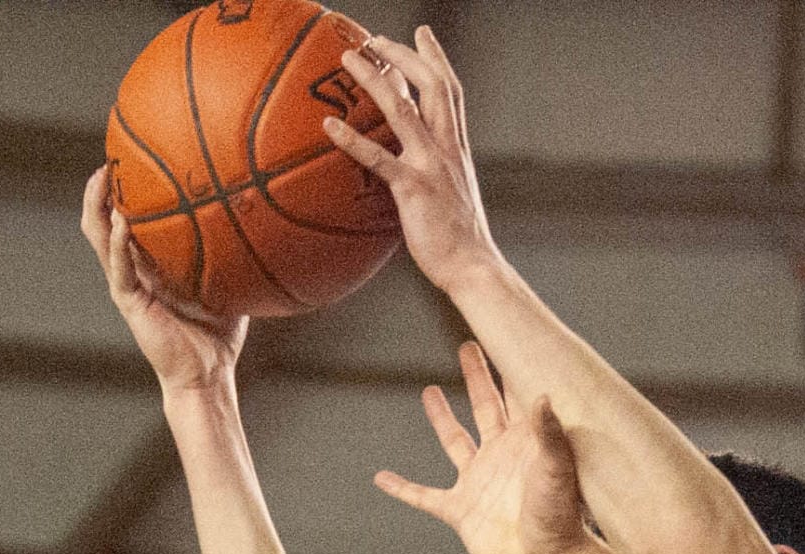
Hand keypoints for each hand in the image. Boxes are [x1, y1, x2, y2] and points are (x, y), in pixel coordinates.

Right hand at [79, 167, 245, 395]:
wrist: (208, 373)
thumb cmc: (219, 334)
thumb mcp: (228, 286)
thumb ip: (233, 258)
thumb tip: (261, 229)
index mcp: (150, 262)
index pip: (129, 216)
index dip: (126, 188)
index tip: (133, 156)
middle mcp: (132, 267)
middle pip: (103, 216)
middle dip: (102, 185)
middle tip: (111, 155)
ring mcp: (126, 282)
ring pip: (99, 234)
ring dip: (98, 205)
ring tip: (102, 177)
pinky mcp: (129, 300)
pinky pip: (119, 265)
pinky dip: (119, 243)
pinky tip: (124, 222)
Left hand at [324, 27, 496, 292]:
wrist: (474, 269)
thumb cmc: (461, 238)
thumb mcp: (454, 192)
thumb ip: (438, 167)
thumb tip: (416, 158)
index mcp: (457, 149)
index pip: (450, 92)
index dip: (436, 58)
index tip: (421, 34)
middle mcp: (447, 150)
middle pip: (431, 86)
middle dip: (404, 55)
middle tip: (376, 39)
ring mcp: (431, 167)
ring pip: (403, 110)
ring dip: (375, 79)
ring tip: (350, 58)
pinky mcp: (414, 190)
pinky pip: (379, 160)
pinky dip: (353, 140)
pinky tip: (329, 126)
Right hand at [375, 346, 588, 553]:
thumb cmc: (562, 519)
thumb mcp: (556, 469)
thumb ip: (549, 432)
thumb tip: (542, 391)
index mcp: (525, 442)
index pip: (515, 393)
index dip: (508, 365)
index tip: (503, 332)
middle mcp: (501, 457)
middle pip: (485, 406)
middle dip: (476, 376)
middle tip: (468, 344)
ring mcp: (480, 483)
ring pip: (455, 442)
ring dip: (441, 418)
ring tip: (429, 392)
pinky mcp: (461, 511)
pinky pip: (424, 497)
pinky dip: (403, 489)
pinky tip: (380, 478)